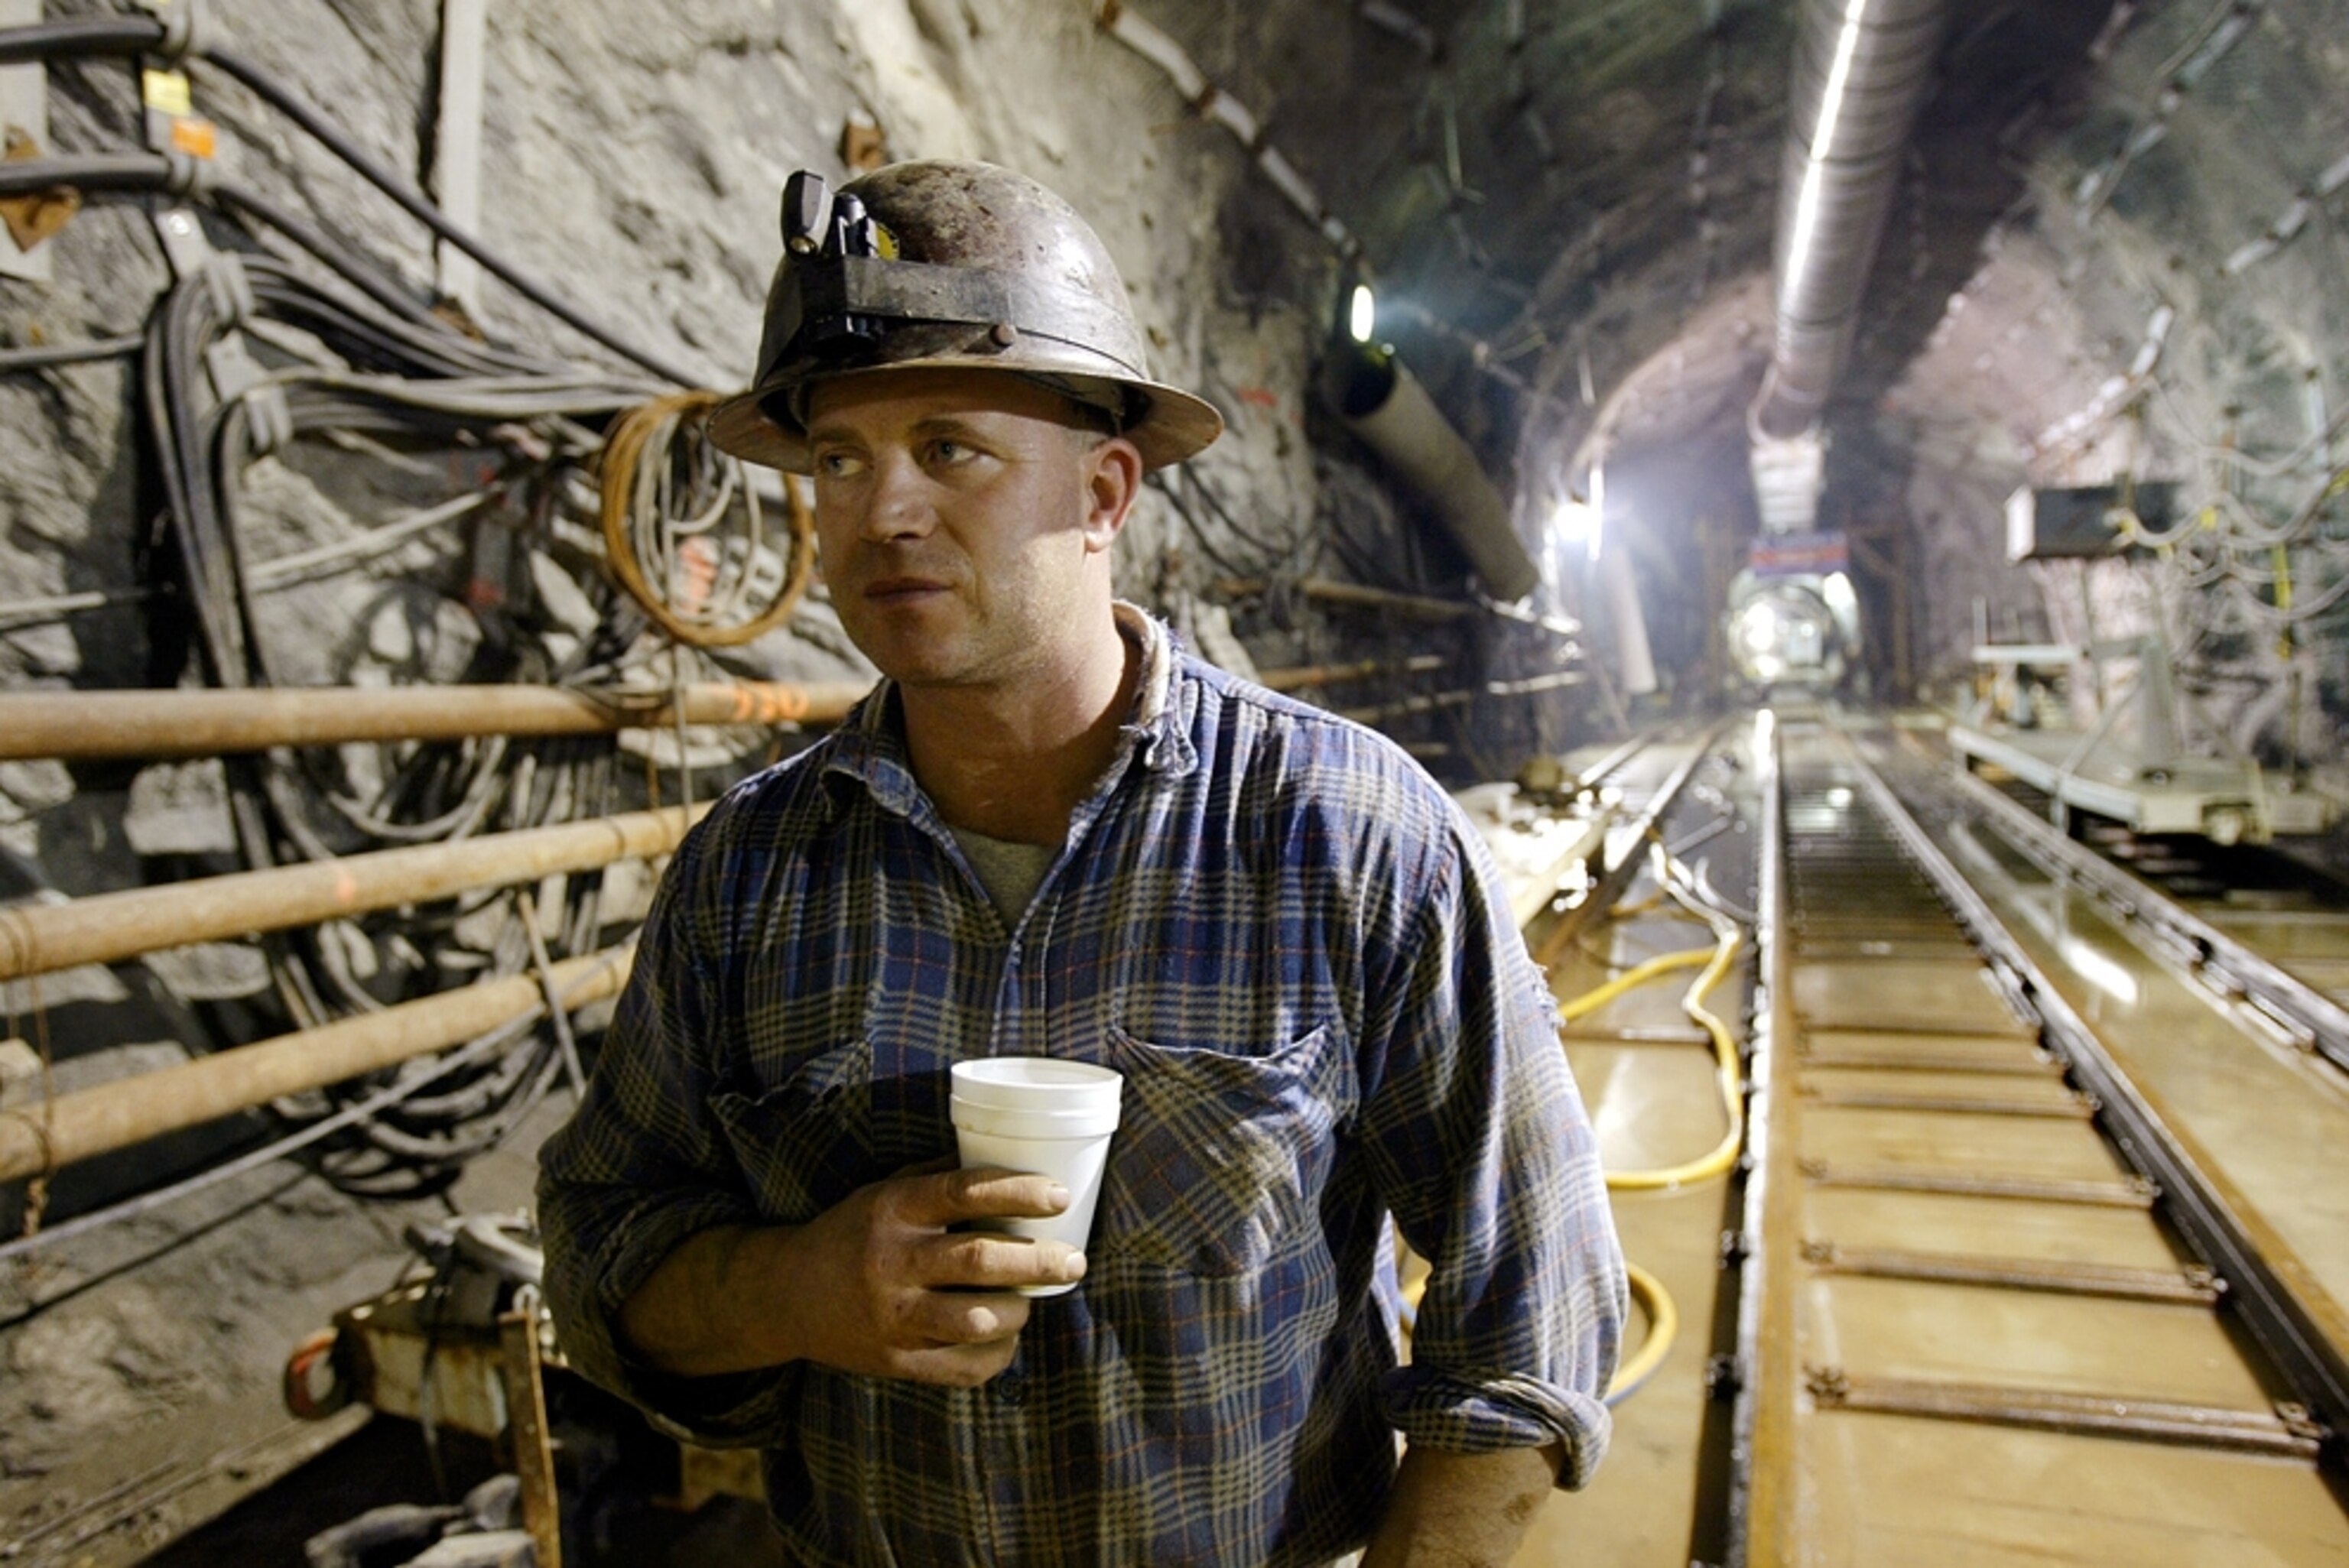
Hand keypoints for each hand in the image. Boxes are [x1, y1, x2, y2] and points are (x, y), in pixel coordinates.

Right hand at [771, 1162, 1086, 1385]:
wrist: (788, 1296)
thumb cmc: (854, 1233)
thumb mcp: (884, 1191)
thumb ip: (940, 1178)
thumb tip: (1015, 1159)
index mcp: (892, 1210)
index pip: (964, 1192)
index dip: (1018, 1191)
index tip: (1060, 1195)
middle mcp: (892, 1263)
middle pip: (979, 1261)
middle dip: (1039, 1261)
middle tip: (1074, 1260)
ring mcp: (892, 1317)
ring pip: (976, 1319)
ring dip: (1018, 1310)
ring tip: (1033, 1300)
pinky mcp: (895, 1362)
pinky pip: (963, 1366)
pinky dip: (997, 1353)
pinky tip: (1005, 1336)